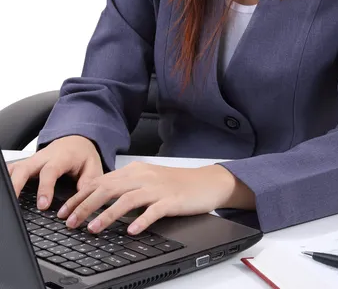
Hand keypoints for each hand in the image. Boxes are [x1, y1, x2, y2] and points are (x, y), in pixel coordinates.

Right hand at [7, 135, 103, 206]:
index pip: (50, 171)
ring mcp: (33, 160)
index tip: (42, 205)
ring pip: (15, 168)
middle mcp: (44, 157)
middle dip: (17, 185)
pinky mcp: (26, 163)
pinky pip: (13, 169)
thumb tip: (83, 201)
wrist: (76, 140)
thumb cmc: (83, 154)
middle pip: (24, 168)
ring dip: (9, 182)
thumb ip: (88, 182)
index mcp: (61, 157)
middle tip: (14, 204)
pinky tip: (6, 192)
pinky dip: (7, 179)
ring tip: (6, 201)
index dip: (45, 188)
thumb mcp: (93, 166)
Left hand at [56, 161, 254, 234]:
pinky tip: (131, 231)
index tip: (65, 210)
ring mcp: (158, 188)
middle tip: (70, 221)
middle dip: (86, 205)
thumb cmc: (177, 183)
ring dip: (107, 215)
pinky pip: (154, 211)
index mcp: (135, 171)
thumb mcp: (147, 179)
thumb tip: (98, 195)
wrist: (206, 182)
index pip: (101, 181)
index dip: (81, 196)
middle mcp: (144, 177)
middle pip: (109, 189)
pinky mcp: (172, 200)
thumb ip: (126, 185)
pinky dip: (141, 221)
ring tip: (93, 229)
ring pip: (127, 199)